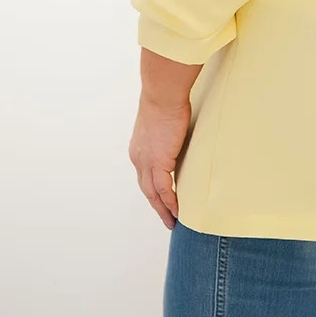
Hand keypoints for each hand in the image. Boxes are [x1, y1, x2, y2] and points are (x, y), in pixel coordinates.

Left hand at [128, 97, 190, 229]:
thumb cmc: (165, 100)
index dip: (152, 189)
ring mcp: (148, 162)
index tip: (161, 199)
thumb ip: (167, 134)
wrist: (162, 95)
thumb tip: (177, 135)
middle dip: (156, 206)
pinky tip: (176, 211)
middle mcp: (139, 158)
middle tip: (166, 218)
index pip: (145, 175)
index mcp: (138, 149)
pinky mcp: (160, 163)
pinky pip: (165, 190)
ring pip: (153, 194)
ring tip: (172, 221)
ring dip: (163, 209)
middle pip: (146, 189)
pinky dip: (170, 202)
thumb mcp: (162, 122)